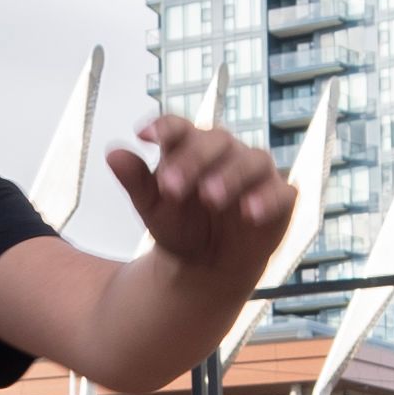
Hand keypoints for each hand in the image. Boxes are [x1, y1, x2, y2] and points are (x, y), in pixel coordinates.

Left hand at [111, 115, 293, 276]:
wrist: (208, 267)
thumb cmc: (180, 228)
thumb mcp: (154, 210)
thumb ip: (136, 182)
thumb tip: (113, 154)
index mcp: (191, 148)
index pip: (180, 127)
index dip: (165, 127)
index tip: (144, 135)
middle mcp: (226, 153)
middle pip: (216, 140)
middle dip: (195, 160)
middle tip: (172, 186)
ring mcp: (255, 173)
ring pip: (252, 160)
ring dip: (231, 176)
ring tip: (210, 198)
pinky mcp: (279, 198)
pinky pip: (281, 192)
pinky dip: (268, 199)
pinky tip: (250, 212)